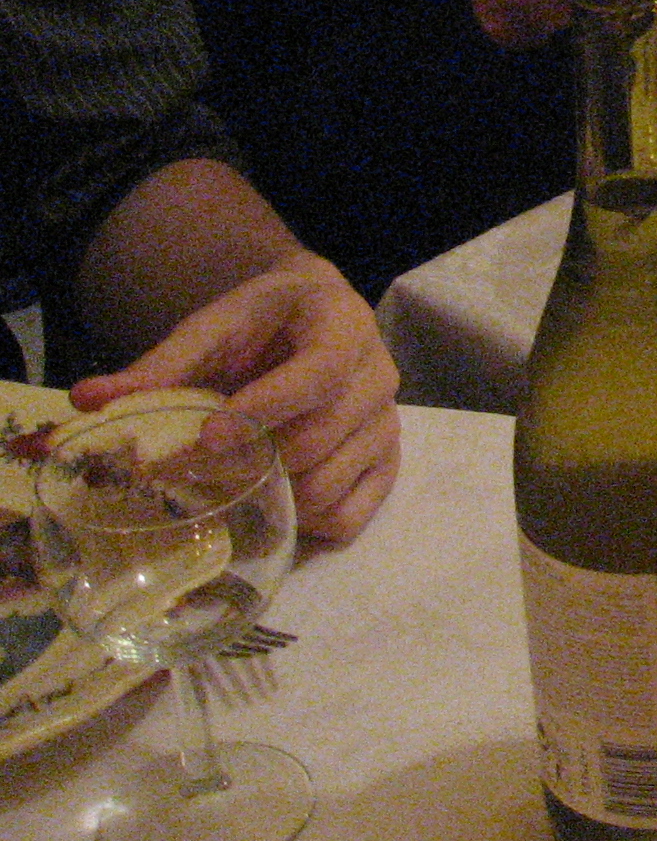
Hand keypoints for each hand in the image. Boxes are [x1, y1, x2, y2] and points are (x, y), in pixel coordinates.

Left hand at [68, 251, 400, 542]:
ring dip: (269, 499)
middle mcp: (378, 375)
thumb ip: (160, 366)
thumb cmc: (262, 321)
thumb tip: (84, 401)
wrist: (314, 313)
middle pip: (316, 441)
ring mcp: (387, 424)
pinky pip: (349, 517)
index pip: (317, 376)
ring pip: (328, 486)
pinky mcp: (387, 462)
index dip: (263, 411)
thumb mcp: (214, 327)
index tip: (206, 436)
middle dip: (246, 466)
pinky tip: (274, 504)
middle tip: (187, 473)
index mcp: (343, 325)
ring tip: (231, 485)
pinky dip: (303, 526)